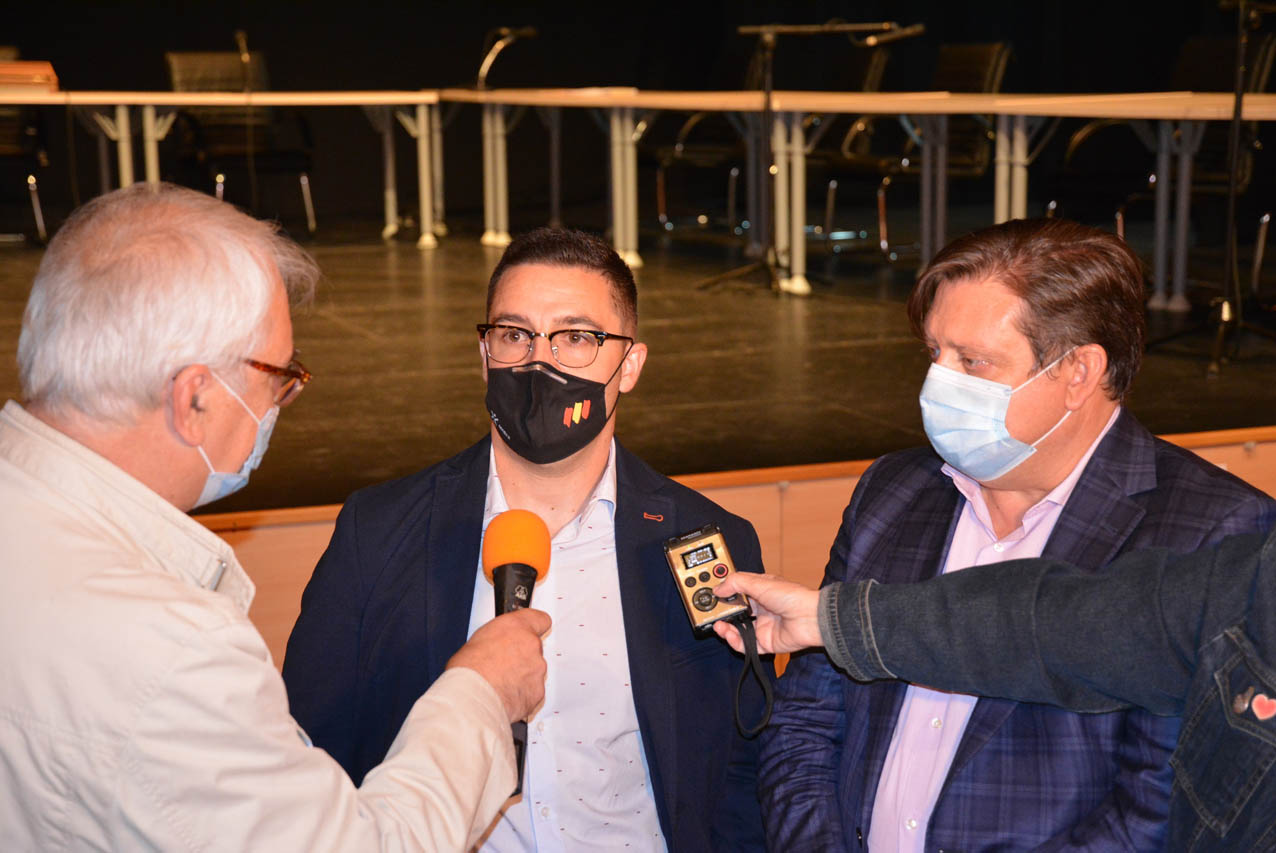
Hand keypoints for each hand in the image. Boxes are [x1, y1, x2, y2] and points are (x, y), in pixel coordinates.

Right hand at [446, 608, 550, 722]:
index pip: (540, 619)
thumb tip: (494, 646)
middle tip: (502, 665)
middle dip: (522, 657)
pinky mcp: (538, 691)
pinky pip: (532, 691)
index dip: (535, 626)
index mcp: (516, 626)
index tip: (532, 630)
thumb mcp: (477, 640)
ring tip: (499, 683)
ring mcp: (537, 669)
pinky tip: (504, 696)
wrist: (474, 696)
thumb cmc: (470, 669)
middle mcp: (531, 645)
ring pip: (534, 671)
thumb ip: (497, 639)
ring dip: (522, 676)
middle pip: (534, 648)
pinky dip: (522, 694)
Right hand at [712, 573, 821, 654]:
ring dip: (725, 628)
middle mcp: (761, 609)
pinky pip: (745, 646)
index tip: (712, 595)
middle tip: (711, 613)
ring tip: (718, 626)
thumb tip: (718, 588)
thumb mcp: (760, 583)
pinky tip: (729, 635)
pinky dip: (735, 642)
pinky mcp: (765, 643)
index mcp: (760, 592)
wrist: (811, 618)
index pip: (736, 592)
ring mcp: (763, 627)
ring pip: (737, 630)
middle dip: (722, 613)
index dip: (724, 593)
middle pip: (735, 613)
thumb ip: (736, 583)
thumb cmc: (793, 597)